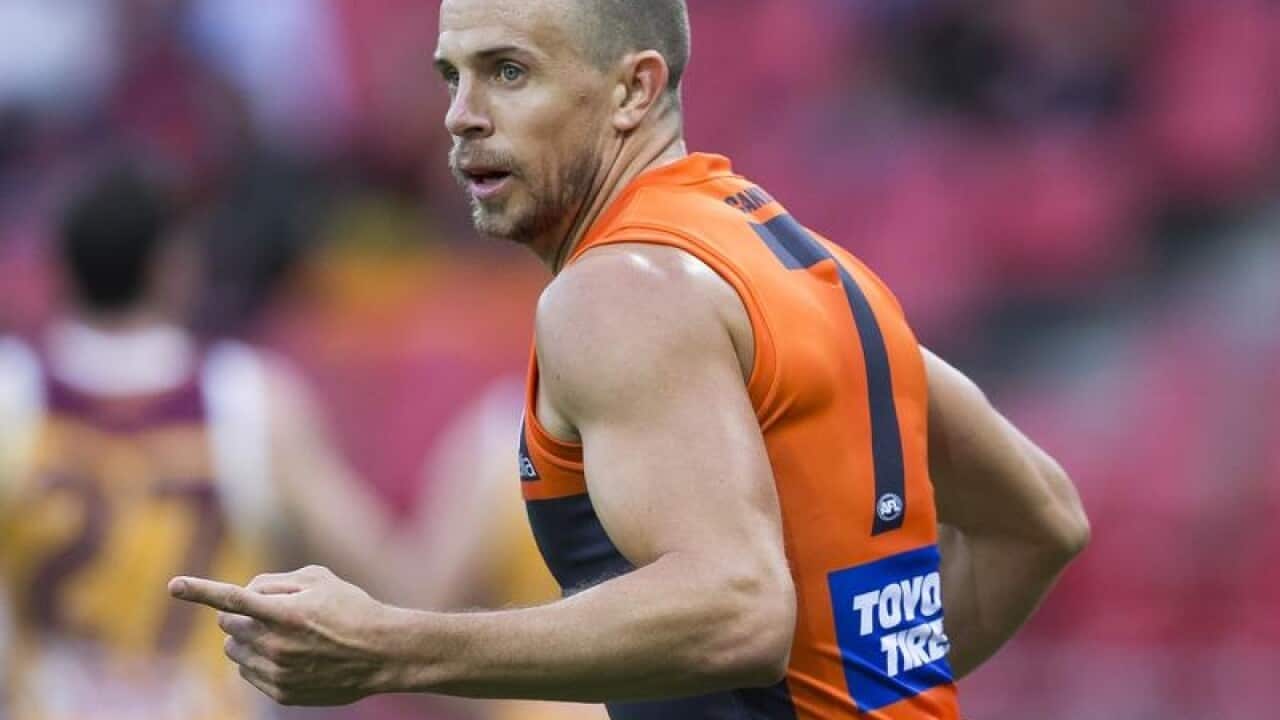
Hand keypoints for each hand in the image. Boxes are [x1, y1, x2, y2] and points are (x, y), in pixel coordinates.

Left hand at [168, 565, 399, 705]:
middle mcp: (276, 645)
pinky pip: (248, 673)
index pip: (231, 599)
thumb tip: (245, 595)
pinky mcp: (281, 693)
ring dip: (247, 639)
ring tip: (283, 634)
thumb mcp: (319, 579)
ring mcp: (277, 672)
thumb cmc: (353, 608)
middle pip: (228, 626)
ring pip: (234, 651)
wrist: (383, 653)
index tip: (174, 584)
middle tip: (271, 612)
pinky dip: (258, 660)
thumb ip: (275, 581)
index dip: (199, 590)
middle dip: (240, 615)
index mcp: (284, 612)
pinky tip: (289, 654)